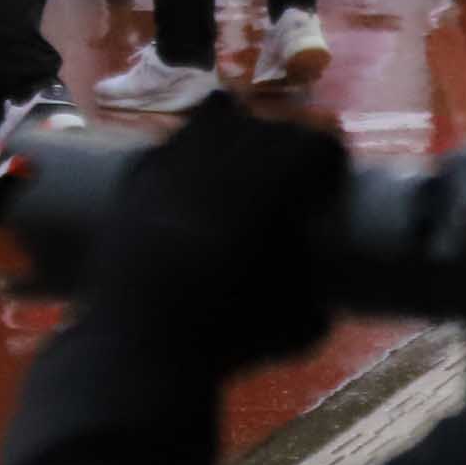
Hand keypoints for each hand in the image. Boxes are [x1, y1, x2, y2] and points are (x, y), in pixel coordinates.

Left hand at [89, 98, 345, 371]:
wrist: (140, 347)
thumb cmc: (228, 339)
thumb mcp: (300, 324)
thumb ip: (317, 284)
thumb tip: (317, 267)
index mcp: (270, 190)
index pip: (315, 142)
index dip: (330, 160)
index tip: (331, 182)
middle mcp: (220, 162)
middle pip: (268, 126)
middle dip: (289, 147)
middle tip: (294, 178)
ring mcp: (172, 163)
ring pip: (214, 116)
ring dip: (240, 132)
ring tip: (244, 164)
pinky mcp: (134, 178)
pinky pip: (170, 140)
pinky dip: (188, 150)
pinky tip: (193, 177)